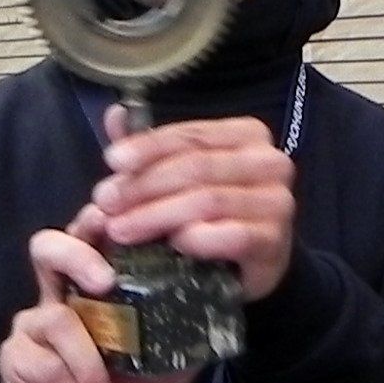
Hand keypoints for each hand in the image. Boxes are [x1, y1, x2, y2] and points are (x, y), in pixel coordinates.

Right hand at [0, 227, 199, 382]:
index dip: (101, 220)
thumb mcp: (164, 365)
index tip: (124, 220)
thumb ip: (186, 335)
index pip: (91, 237)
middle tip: (105, 282)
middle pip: (48, 247)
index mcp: (92, 287)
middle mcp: (58, 296)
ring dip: (87, 359)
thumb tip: (226, 311)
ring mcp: (32, 325)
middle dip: (77, 255)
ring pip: (52, 317)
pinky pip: (45, 362)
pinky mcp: (15, 357)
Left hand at [91, 111, 295, 299]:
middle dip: (145, 186)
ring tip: (121, 229)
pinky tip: (173, 245)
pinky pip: (233, 235)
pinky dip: (199, 239)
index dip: (148, 147)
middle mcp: (270, 162)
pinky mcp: (275, 240)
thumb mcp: (180, 177)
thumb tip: (115, 115)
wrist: (251, 267)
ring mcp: (277, 202)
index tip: (111, 161)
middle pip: (197, 167)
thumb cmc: (214, 216)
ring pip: (208, 200)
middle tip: (106, 204)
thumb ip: (152, 149)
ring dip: (157, 215)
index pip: (192, 136)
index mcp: (248, 135)